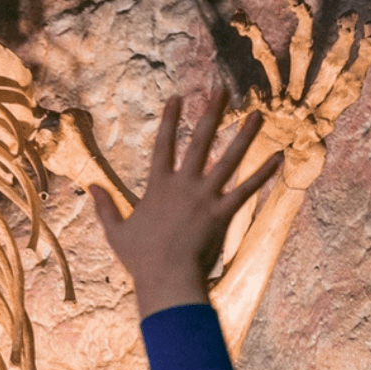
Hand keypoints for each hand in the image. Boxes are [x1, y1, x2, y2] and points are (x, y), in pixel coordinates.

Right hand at [90, 91, 282, 317]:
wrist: (167, 278)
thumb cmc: (140, 259)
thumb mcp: (115, 231)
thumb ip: (104, 206)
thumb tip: (91, 187)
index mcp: (158, 186)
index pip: (163, 144)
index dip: (169, 120)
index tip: (176, 98)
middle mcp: (183, 184)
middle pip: (199, 141)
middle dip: (211, 113)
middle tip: (222, 91)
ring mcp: (205, 197)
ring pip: (229, 159)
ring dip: (245, 135)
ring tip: (258, 114)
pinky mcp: (223, 213)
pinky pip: (247, 189)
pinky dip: (264, 172)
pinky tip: (279, 156)